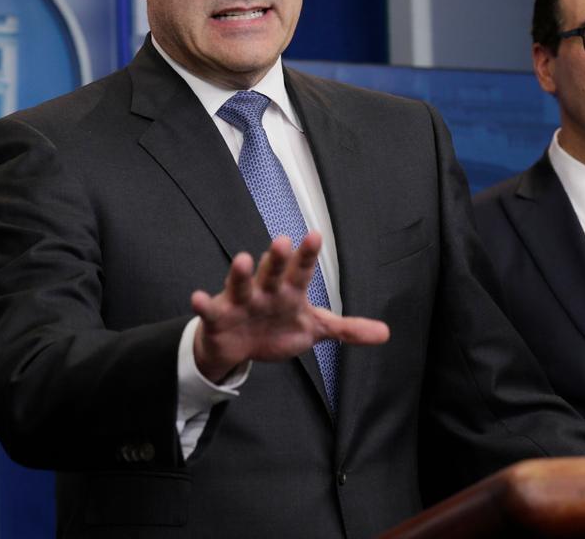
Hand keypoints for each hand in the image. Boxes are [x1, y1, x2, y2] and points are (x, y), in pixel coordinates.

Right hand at [190, 232, 389, 382]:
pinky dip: (203, 305)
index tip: (315, 235)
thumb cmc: (277, 329)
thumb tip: (386, 333)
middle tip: (282, 241)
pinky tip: (198, 298)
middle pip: (272, 271)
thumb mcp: (314, 329)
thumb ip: (347, 329)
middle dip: (277, 258)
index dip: (307, 254)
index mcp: (289, 291)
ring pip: (241, 285)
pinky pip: (210, 310)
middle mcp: (265, 290)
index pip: (301, 270)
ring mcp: (240, 302)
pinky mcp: (218, 317)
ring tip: (242, 259)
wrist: (239, 349)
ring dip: (240, 273)